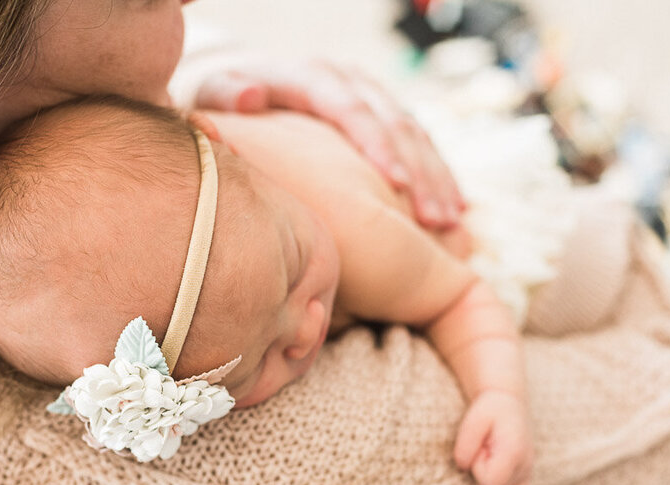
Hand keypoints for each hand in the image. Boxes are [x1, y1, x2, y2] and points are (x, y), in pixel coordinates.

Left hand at [193, 59, 465, 229]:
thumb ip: (226, 96)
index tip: (396, 183)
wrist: (241, 93)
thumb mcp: (214, 96)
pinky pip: (421, 145)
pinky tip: (455, 213)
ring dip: (436, 179)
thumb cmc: (224, 109)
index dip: (377, 143)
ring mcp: (371, 98)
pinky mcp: (384, 116)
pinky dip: (438, 178)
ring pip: (416, 134)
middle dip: (419, 172)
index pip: (350, 106)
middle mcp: (348, 81)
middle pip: (394, 122)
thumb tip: (250, 95)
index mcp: (311, 76)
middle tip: (435, 220)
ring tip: (452, 224)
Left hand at [453, 390, 533, 484]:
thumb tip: (463, 467)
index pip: (492, 481)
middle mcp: (525, 466)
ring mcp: (527, 474)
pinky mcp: (523, 479)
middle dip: (481, 475)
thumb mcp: (474, 419)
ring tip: (483, 471)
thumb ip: (466, 443)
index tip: (479, 451)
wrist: (508, 405)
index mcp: (515, 451)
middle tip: (483, 453)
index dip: (478, 470)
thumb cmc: (491, 411)